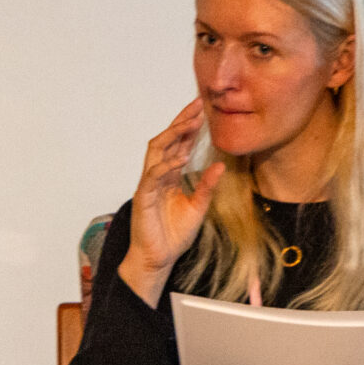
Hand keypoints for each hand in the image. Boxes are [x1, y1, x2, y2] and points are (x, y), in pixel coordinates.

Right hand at [118, 98, 226, 306]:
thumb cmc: (173, 235)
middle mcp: (158, 175)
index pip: (179, 145)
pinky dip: (165, 165)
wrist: (158, 258)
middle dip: (181, 122)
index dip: (190, 127)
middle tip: (197, 106)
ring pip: (156, 151)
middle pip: (166, 140)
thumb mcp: (198, 207)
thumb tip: (221, 165)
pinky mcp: (143, 197)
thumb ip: (207, 186)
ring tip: (190, 123)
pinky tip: (181, 158)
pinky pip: (152, 176)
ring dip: (173, 135)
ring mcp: (149, 184)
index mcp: (170, 176)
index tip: (204, 110)